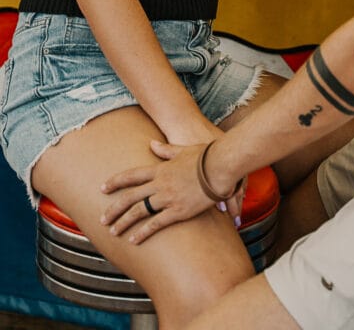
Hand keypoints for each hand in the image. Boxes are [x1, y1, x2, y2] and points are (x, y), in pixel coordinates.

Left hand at [100, 140, 242, 244]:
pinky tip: (133, 240)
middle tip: (102, 219)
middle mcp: (159, 184)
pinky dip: (142, 232)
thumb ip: (166, 150)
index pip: (131, 176)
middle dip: (114, 208)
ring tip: (112, 231)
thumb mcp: (183, 149)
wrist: (220, 166)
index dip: (115, 182)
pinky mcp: (178, 211)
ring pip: (138, 211)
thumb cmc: (205, 155)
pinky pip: (155, 224)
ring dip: (123, 222)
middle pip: (130, 197)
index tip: (103, 188)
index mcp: (160, 169)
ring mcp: (167, 198)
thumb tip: (152, 144)